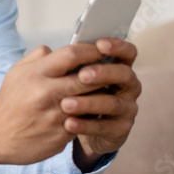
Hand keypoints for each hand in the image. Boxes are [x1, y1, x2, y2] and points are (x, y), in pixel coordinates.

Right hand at [0, 41, 131, 173]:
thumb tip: (61, 49)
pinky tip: (90, 113)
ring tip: (104, 90)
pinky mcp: (61, 135)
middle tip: (111, 70)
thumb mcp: (17, 72)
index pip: (72, 54)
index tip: (102, 49)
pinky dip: (89, 116)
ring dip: (100, 95)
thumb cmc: (9, 102)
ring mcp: (56, 116)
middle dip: (103, 73)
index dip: (92, 49)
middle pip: (89, 77)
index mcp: (36, 74)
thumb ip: (40, 57)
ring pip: (91, 101)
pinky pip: (84, 121)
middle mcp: (46, 93)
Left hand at [60, 38, 140, 157]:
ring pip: (113, 103)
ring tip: (65, 104)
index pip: (127, 53)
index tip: (100, 44)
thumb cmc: (79, 95)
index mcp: (118, 68)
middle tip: (82, 75)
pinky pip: (104, 127)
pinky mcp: (120, 129)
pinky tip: (68, 123)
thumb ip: (69, 65)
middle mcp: (128, 86)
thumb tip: (46, 50)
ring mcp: (127, 109)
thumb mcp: (74, 78)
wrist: (82, 128)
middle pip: (125, 75)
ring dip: (89, 102)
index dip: (118, 47)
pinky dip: (85, 125)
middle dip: (103, 73)